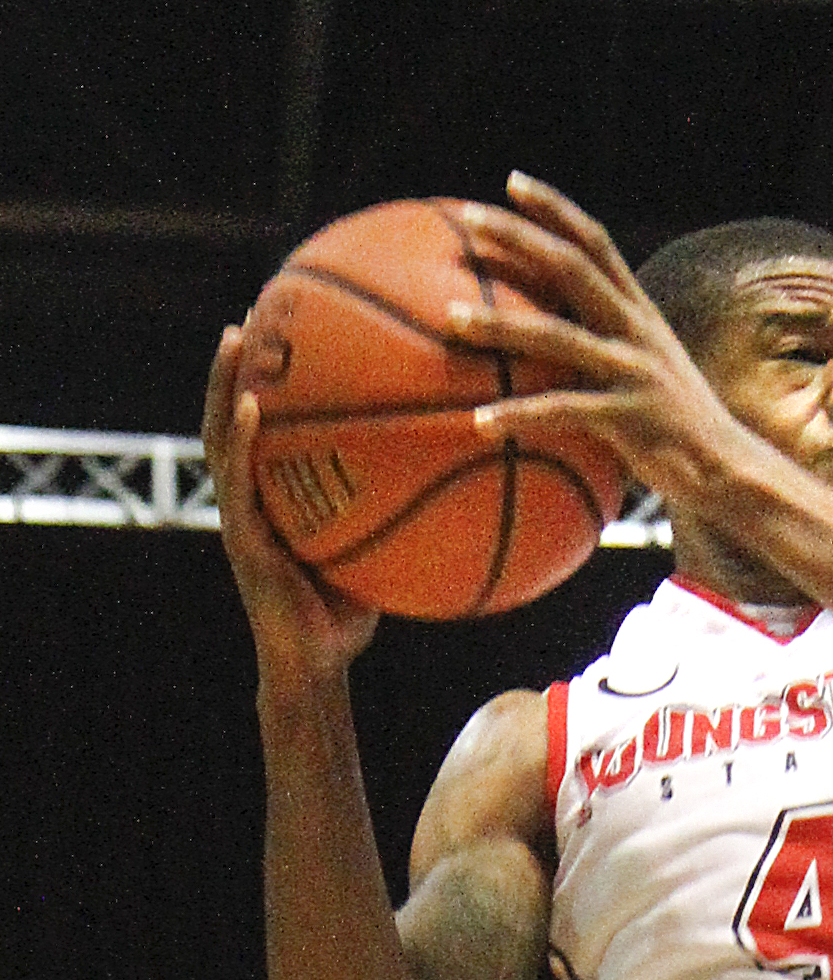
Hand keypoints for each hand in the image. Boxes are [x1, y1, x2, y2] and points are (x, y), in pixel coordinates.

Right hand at [201, 324, 378, 690]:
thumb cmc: (350, 614)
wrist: (315, 668)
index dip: (272, 381)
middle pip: (234, 416)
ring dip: (224, 384)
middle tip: (254, 311)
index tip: (290, 329)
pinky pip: (238, 482)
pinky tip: (253, 408)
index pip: (268, 427)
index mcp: (275, 498)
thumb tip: (463, 474)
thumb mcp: (382, 553)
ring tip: (235, 336)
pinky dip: (243, 441)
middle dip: (238, 364)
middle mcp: (251, 499)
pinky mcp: (241, 541)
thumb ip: (402, 514)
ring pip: (221, 437)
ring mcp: (240, 518)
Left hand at [445, 174, 727, 497]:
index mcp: (638, 312)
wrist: (728, 469)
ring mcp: (634, 371)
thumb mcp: (646, 369)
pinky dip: (519, 415)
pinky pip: (563, 411)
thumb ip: (605, 345)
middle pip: (572, 267)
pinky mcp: (629, 418)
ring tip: (451, 319)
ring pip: (559, 337)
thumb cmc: (674, 425)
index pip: (595, 243)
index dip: (555, 209)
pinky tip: (480, 422)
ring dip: (501, 325)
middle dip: (519, 237)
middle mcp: (637, 330)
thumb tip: (545, 338)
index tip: (511, 182)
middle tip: (466, 220)